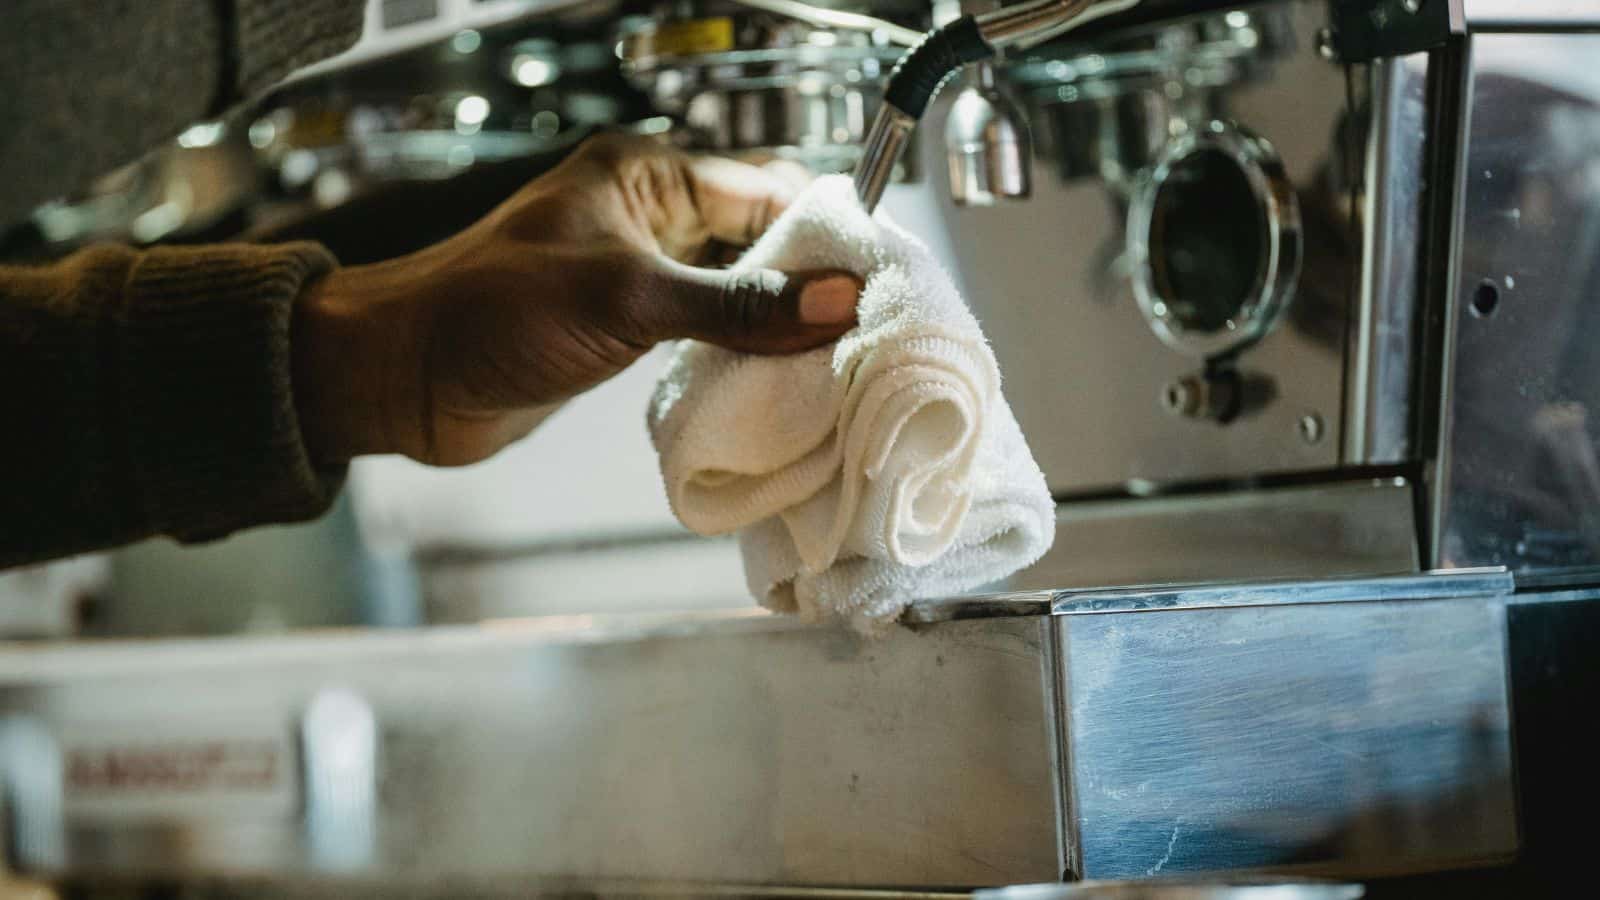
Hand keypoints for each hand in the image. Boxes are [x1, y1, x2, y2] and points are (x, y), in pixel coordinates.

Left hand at [292, 133, 859, 466]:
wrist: (404, 378)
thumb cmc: (487, 311)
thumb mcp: (627, 298)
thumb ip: (735, 304)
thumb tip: (835, 300)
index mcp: (644, 177)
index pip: (763, 192)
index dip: (821, 234)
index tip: (874, 280)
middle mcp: (647, 221)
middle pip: (757, 246)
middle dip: (808, 287)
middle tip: (866, 333)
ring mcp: (639, 280)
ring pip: (735, 297)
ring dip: (777, 329)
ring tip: (837, 366)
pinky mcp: (627, 334)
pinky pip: (705, 338)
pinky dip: (742, 360)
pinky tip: (779, 387)